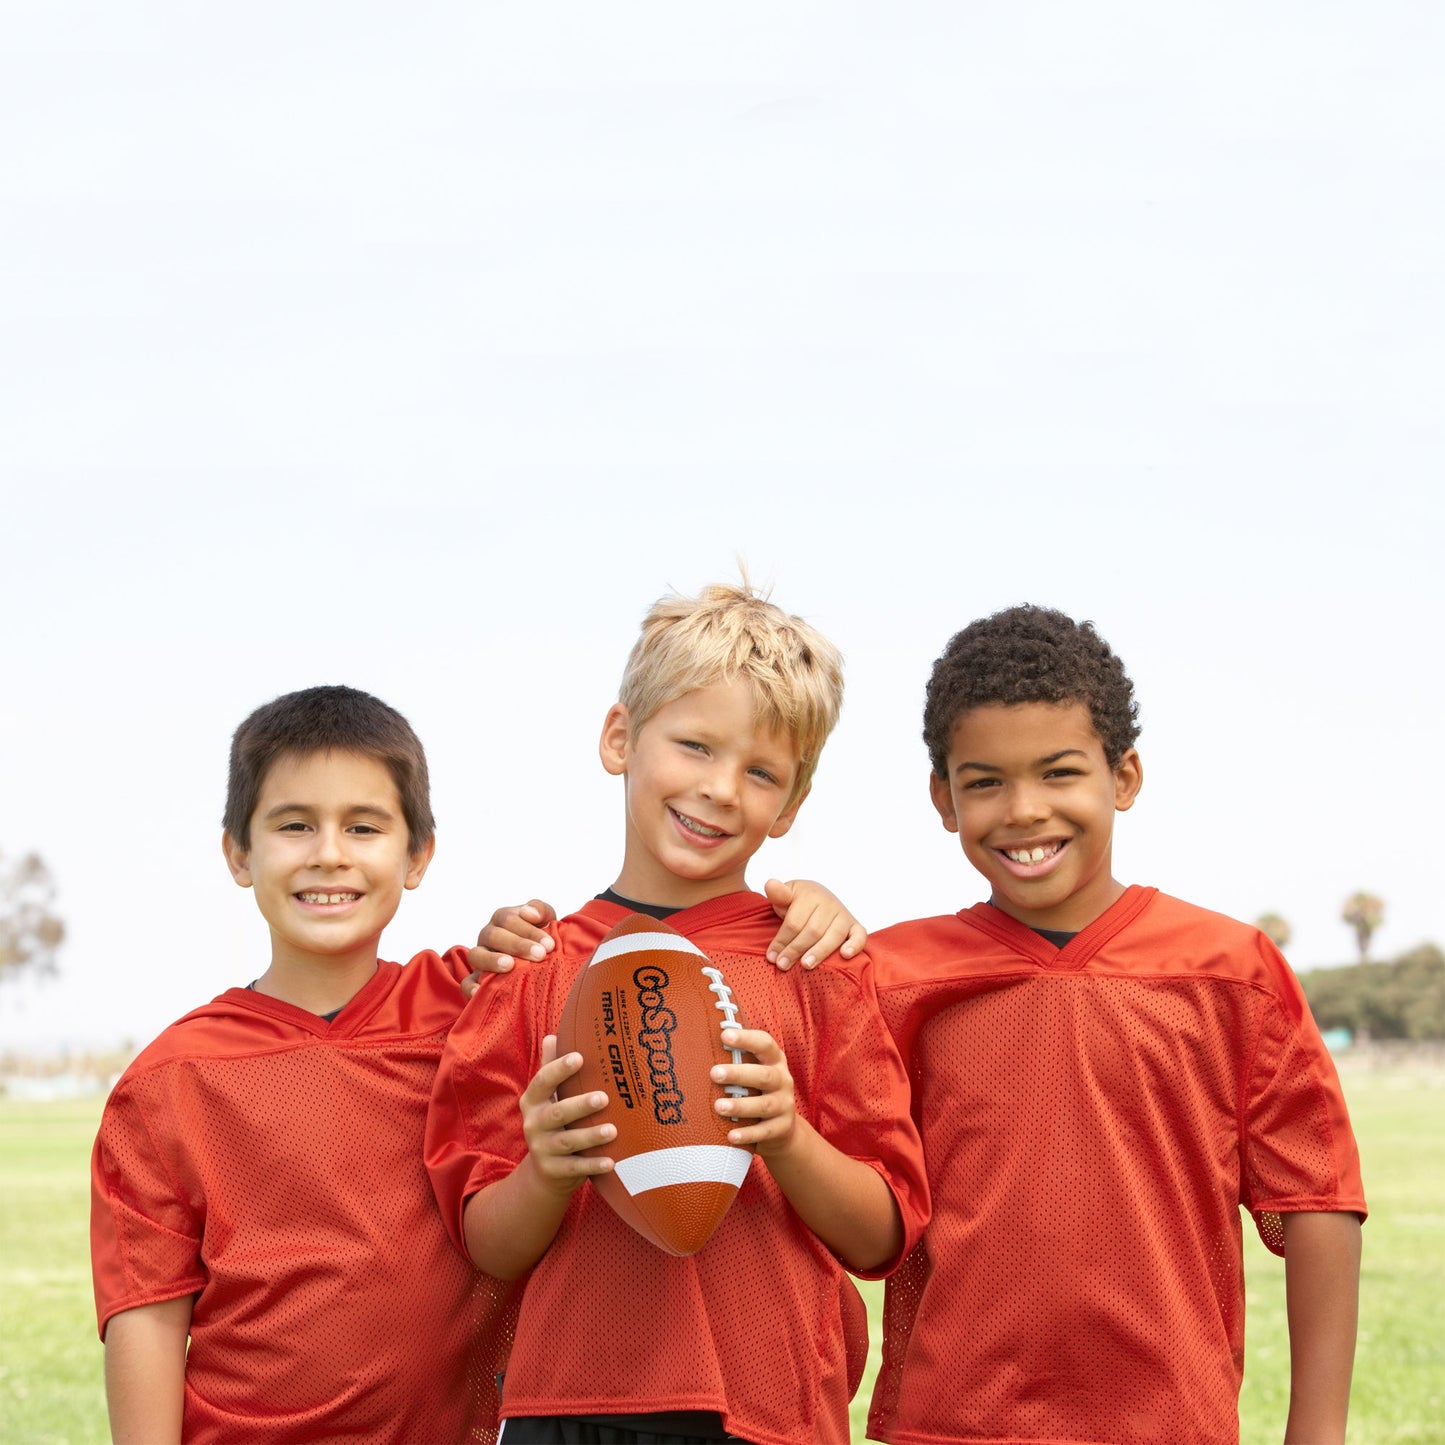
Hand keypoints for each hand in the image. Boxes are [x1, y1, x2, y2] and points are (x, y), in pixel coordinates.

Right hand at [462, 900, 557, 997]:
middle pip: (494, 935)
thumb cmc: (541, 939)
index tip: (549, 944)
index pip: (510, 919)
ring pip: (476, 954)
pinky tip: (480, 990)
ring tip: (510, 966)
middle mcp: (489, 935)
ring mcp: (480, 957)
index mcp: (503, 919)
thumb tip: (528, 912)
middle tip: (539, 955)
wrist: (537, 963)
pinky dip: (471, 987)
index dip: (529, 930)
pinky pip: (466, 982)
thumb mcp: (546, 920)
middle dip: (518, 944)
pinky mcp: (475, 979)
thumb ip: (542, 910)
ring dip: (492, 960)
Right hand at [520, 1035, 615, 1193]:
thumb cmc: (554, 1121)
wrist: (545, 1170)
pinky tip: (612, 1162)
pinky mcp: (553, 1171)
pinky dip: (593, 1166)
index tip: (580, 1057)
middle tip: (604, 1098)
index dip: (559, 1068)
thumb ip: (551, 1068)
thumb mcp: (548, 1096)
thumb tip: (553, 1035)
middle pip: (556, 1113)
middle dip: (579, 1105)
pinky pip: (574, 1168)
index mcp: (532, 1101)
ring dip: (590, 1136)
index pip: (542, 1081)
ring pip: (567, 1142)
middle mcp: (533, 1124)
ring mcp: (542, 1149)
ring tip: (613, 1130)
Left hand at [710, 1027, 796, 1155]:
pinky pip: (765, 1131)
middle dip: (738, 1073)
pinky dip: (748, 1134)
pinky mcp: (782, 1127)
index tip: (724, 1035)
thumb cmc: (757, 1091)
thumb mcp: (753, 1072)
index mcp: (774, 1060)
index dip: (746, 1038)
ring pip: (764, 1104)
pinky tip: (730, 1136)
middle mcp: (783, 1080)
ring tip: (718, 1106)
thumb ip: (736, 1060)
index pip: (764, 1044)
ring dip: (741, 1105)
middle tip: (714, 1073)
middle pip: (763, 1075)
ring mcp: (785, 1105)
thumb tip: (698, 1044)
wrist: (782, 1128)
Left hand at [763, 878, 866, 970]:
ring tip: (806, 965)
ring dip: (819, 951)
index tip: (771, 957)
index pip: (795, 921)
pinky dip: (854, 945)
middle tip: (783, 965)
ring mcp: (843, 914)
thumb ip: (778, 894)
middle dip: (796, 949)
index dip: (782, 940)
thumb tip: (770, 885)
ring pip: (833, 935)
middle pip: (813, 930)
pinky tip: (845, 955)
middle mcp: (829, 903)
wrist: (818, 897)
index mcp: (810, 895)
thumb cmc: (798, 902)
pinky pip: (860, 935)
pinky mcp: (855, 926)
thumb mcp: (786, 896)